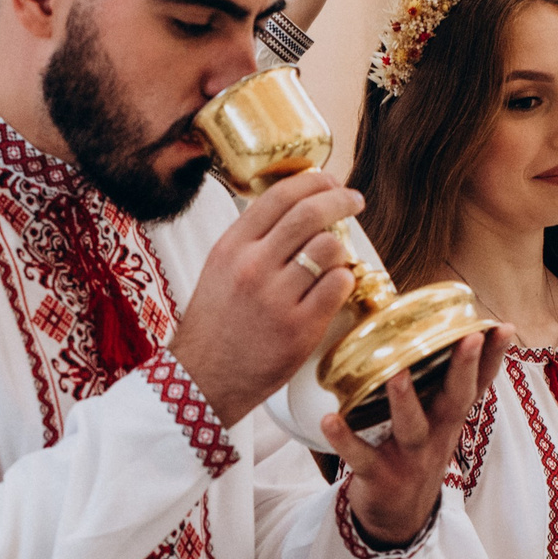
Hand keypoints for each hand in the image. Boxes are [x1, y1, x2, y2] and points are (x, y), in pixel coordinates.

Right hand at [167, 171, 359, 425]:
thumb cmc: (214, 324)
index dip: (312, 181)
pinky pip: (338, 286)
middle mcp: (253, 267)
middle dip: (341, 200)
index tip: (330, 181)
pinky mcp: (299, 328)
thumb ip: (251, 241)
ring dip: (341, 248)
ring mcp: (277, 298)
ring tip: (337, 259)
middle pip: (310, 214)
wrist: (203, 378)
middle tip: (354, 201)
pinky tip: (337, 286)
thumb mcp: (218, 269)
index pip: (279, 196)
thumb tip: (293, 210)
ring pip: (329, 248)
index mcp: (232, 247)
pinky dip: (345, 280)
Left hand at [323, 327, 508, 546]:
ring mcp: (409, 457)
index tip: (503, 327)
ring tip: (396, 374)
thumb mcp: (439, 426)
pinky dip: (344, 440)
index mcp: (449, 419)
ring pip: (411, 427)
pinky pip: (361, 457)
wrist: (399, 519)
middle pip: (455, 400)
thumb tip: (451, 338)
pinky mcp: (379, 475)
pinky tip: (329, 420)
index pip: (477, 385)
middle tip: (470, 337)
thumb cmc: (416, 455)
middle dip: (464, 368)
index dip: (493, 358)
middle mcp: (436, 436)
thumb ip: (442, 388)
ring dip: (404, 400)